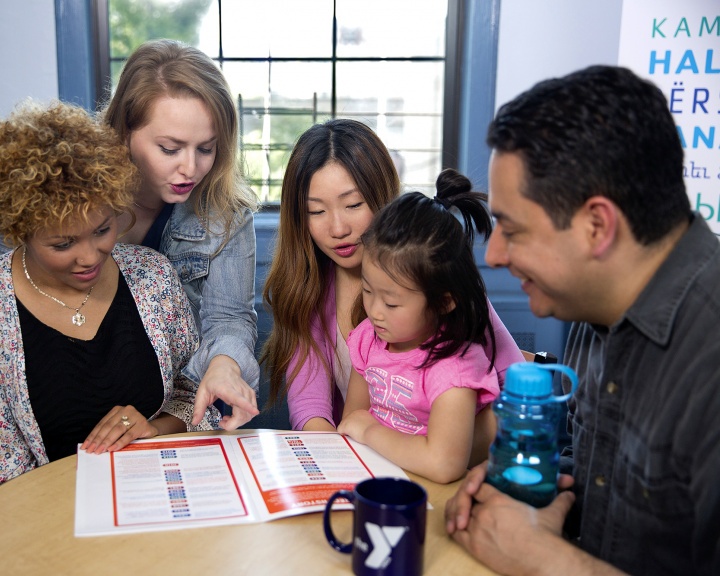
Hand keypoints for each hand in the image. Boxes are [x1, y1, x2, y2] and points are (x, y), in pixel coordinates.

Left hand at [81, 405, 157, 453]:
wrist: (151, 430)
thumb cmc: (132, 430)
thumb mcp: (119, 429)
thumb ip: (108, 434)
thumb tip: (92, 445)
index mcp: (117, 410)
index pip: (102, 424)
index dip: (93, 435)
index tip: (85, 446)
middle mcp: (126, 410)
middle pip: (108, 426)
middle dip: (98, 439)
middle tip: (92, 450)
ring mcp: (136, 416)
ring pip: (118, 429)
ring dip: (107, 441)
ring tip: (100, 450)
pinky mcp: (143, 424)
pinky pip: (129, 434)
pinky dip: (120, 442)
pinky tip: (113, 448)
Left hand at [191, 355, 258, 429]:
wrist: (224, 367)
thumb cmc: (213, 379)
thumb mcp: (201, 392)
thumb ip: (198, 408)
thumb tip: (194, 422)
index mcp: (226, 388)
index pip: (238, 398)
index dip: (246, 405)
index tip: (254, 411)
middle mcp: (239, 390)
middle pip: (244, 412)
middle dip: (234, 424)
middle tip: (222, 422)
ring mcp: (247, 392)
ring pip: (249, 414)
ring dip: (238, 421)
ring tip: (228, 418)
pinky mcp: (251, 395)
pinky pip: (251, 411)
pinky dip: (244, 417)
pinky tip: (235, 414)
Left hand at [337, 409, 376, 442]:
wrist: (373, 432)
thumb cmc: (375, 430)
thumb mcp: (370, 423)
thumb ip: (365, 423)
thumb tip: (363, 427)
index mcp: (361, 412)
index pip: (353, 418)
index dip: (355, 425)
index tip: (359, 429)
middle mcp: (353, 413)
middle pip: (347, 421)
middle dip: (350, 427)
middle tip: (356, 434)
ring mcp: (348, 419)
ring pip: (343, 426)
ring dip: (347, 431)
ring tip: (354, 436)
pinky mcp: (344, 425)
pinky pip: (340, 431)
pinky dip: (343, 435)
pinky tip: (349, 437)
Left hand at [446, 470, 575, 575]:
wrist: (543, 562)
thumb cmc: (547, 537)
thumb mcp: (552, 513)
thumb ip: (559, 499)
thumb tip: (570, 492)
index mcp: (499, 500)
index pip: (477, 484)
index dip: (476, 484)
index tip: (478, 489)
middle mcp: (485, 513)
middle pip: (466, 499)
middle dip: (467, 499)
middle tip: (469, 502)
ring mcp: (478, 530)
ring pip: (458, 514)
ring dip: (458, 513)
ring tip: (461, 514)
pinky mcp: (475, 547)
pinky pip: (456, 534)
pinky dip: (454, 528)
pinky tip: (456, 527)